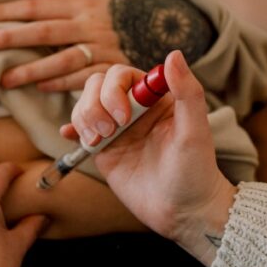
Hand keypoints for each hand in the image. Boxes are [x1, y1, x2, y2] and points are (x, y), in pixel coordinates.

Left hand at [0, 0, 129, 91]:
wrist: (168, 24)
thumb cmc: (124, 7)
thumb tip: (39, 0)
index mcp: (81, 3)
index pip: (37, 6)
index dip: (7, 11)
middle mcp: (87, 25)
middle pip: (42, 31)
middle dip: (9, 37)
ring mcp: (100, 48)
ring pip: (60, 60)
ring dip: (31, 70)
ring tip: (5, 80)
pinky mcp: (112, 68)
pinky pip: (83, 78)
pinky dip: (61, 84)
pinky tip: (41, 87)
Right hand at [62, 51, 235, 265]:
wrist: (183, 212)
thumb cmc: (196, 171)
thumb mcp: (195, 131)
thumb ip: (187, 92)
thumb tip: (174, 54)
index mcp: (156, 98)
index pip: (122, 75)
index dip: (114, 89)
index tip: (124, 116)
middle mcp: (134, 109)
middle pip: (97, 85)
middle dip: (95, 105)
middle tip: (110, 132)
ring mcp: (116, 128)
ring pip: (85, 105)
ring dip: (84, 117)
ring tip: (98, 141)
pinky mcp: (104, 149)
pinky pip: (80, 130)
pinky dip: (72, 129)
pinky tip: (71, 135)